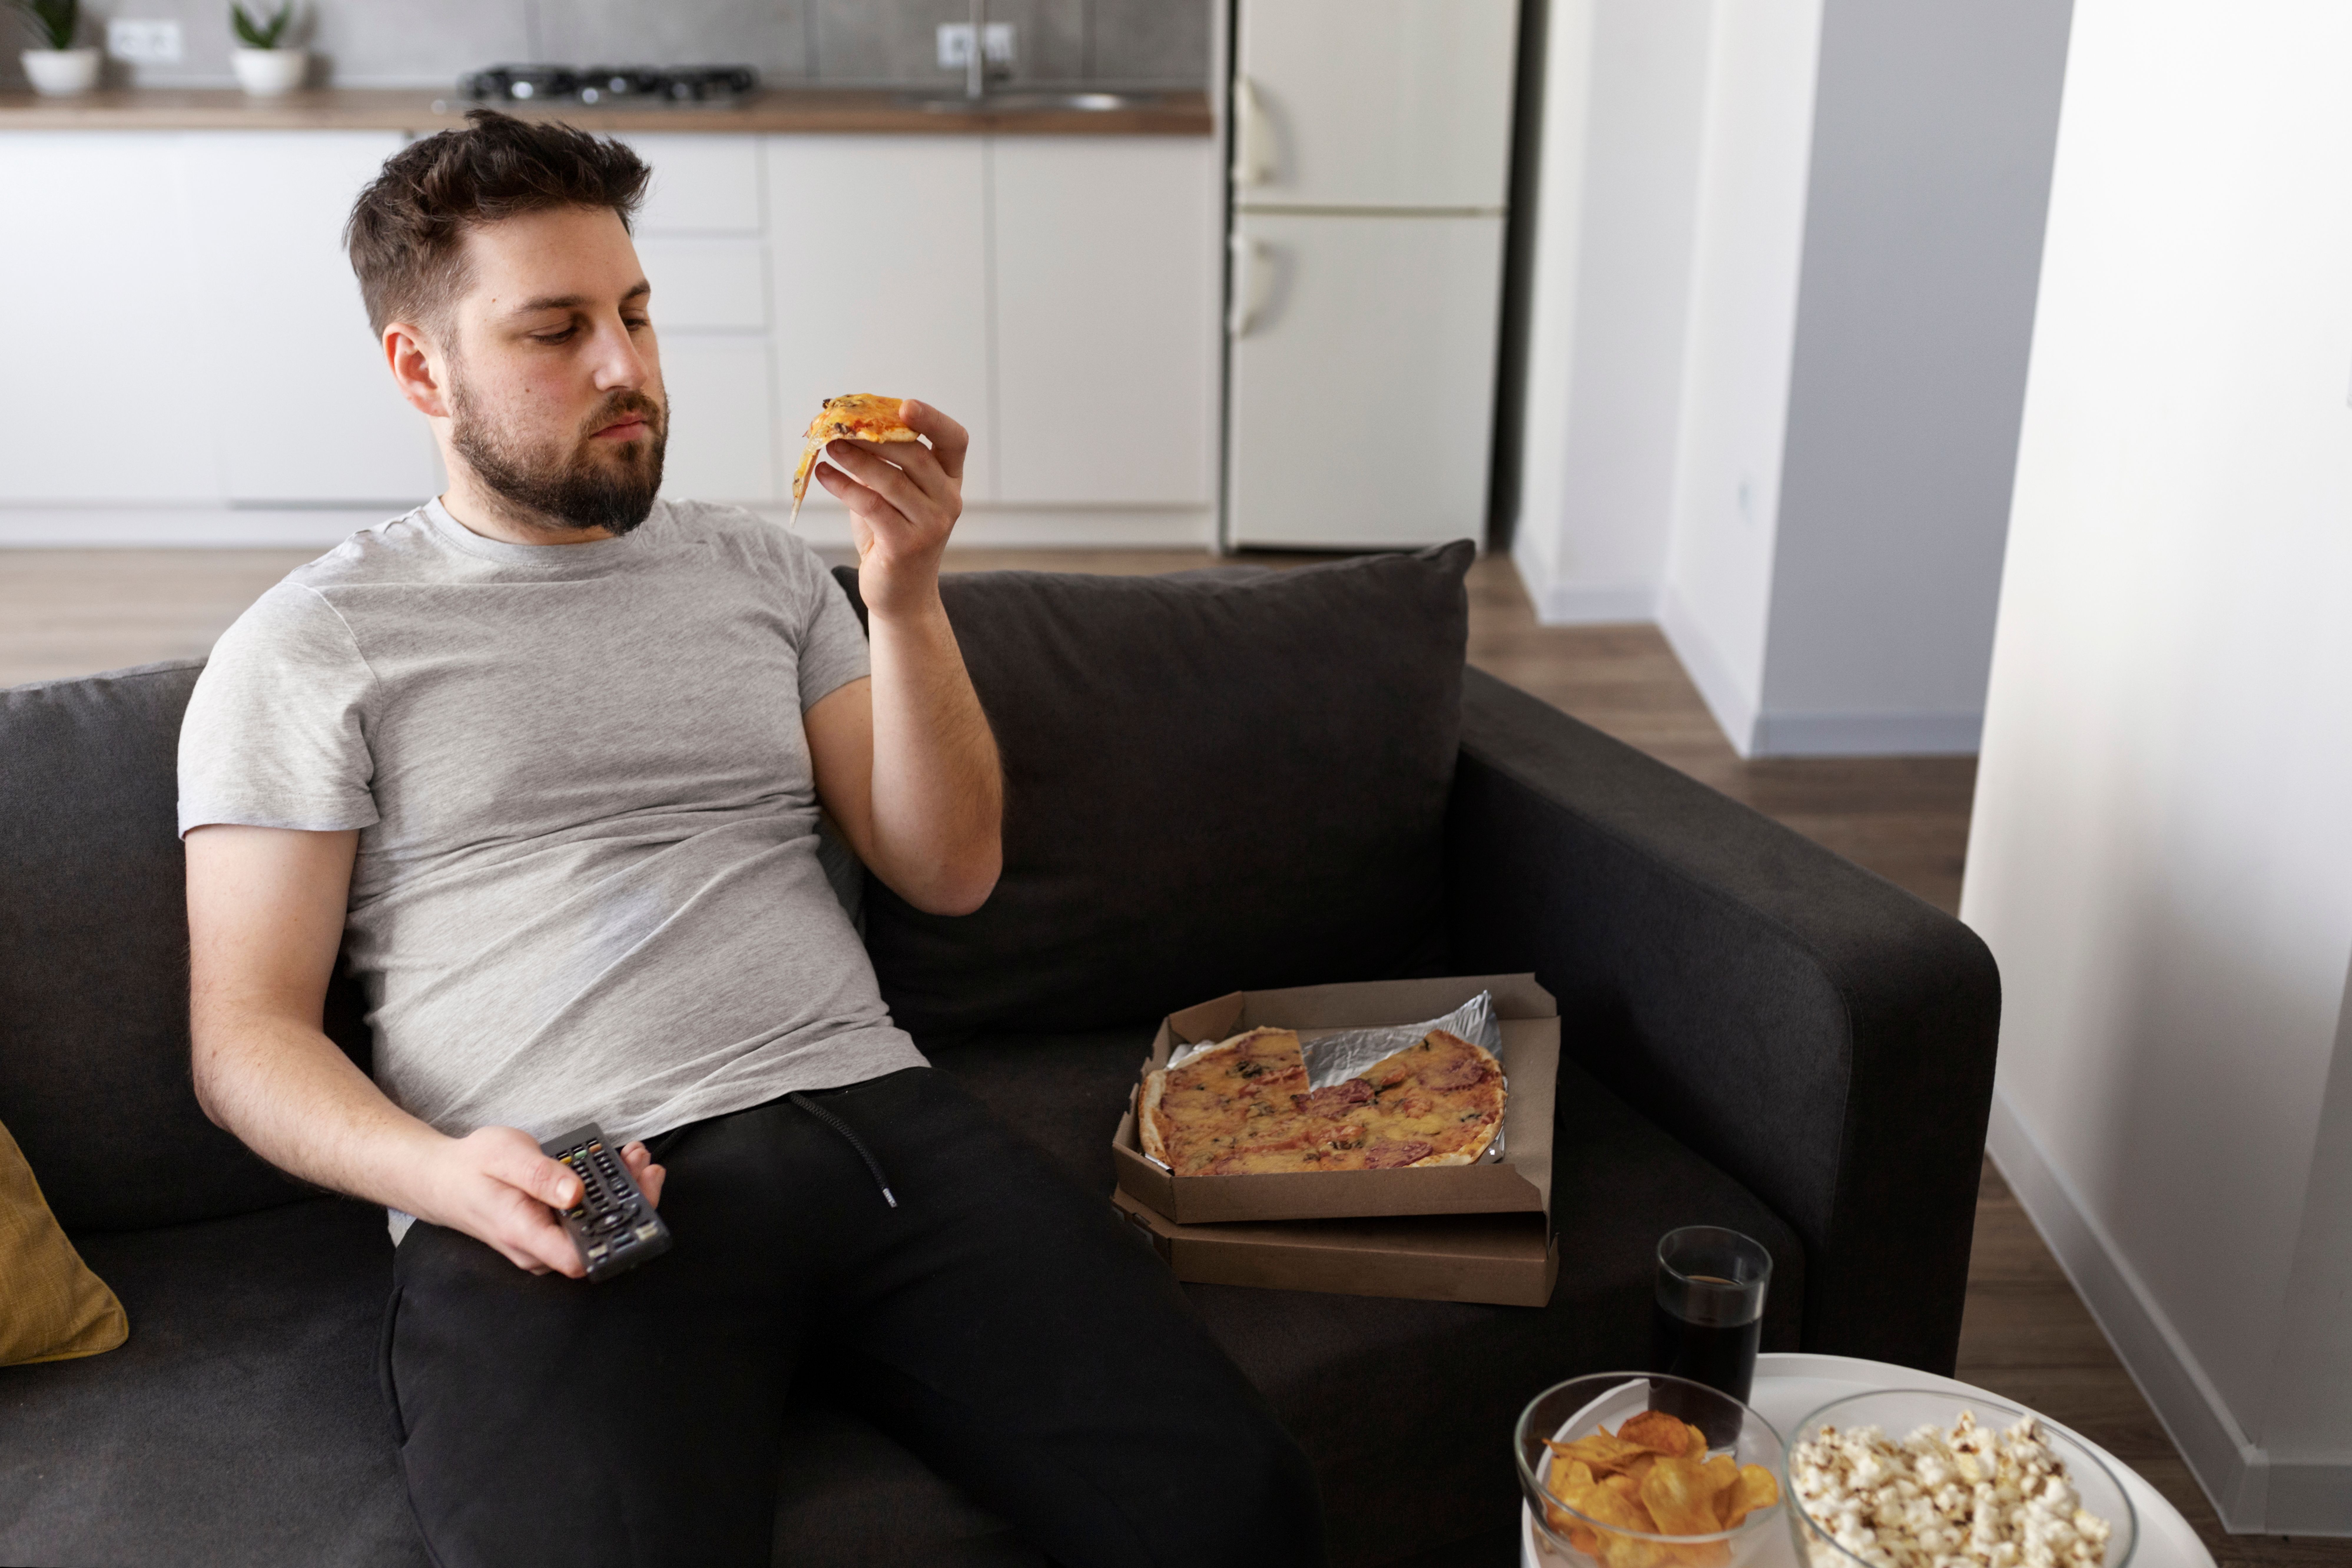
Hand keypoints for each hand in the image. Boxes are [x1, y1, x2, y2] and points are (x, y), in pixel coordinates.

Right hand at [410, 1126, 665, 1277]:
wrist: (444, 1180)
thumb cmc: (472, 1167)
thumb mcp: (505, 1157)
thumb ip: (540, 1176)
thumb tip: (575, 1193)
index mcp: (525, 1234)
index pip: (580, 1258)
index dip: (618, 1236)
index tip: (638, 1197)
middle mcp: (538, 1250)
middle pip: (598, 1243)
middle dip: (631, 1203)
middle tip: (645, 1165)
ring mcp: (545, 1245)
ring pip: (596, 1231)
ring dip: (622, 1195)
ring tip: (635, 1157)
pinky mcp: (549, 1234)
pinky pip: (585, 1221)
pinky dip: (605, 1194)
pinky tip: (616, 1166)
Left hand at [813, 398, 965, 620]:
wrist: (900, 594)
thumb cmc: (892, 537)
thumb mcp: (893, 495)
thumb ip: (883, 464)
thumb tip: (845, 426)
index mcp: (950, 481)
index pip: (955, 440)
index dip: (933, 419)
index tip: (904, 405)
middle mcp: (949, 501)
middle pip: (915, 456)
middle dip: (875, 437)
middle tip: (841, 426)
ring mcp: (931, 525)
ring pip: (892, 480)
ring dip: (855, 459)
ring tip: (828, 446)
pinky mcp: (906, 545)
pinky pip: (871, 505)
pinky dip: (844, 486)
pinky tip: (825, 475)